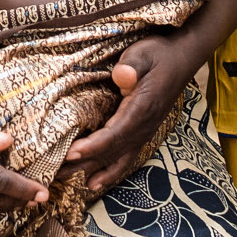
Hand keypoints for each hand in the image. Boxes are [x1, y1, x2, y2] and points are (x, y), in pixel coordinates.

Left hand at [63, 32, 195, 193]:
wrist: (181, 58)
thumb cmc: (158, 54)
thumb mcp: (144, 53)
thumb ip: (132, 65)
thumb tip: (122, 76)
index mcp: (142, 108)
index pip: (115, 133)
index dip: (93, 145)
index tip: (71, 153)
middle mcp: (144, 126)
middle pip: (111, 151)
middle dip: (83, 162)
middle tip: (54, 171)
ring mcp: (144, 131)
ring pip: (117, 158)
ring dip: (91, 169)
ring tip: (66, 179)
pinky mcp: (141, 131)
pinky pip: (125, 157)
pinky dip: (109, 171)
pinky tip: (93, 182)